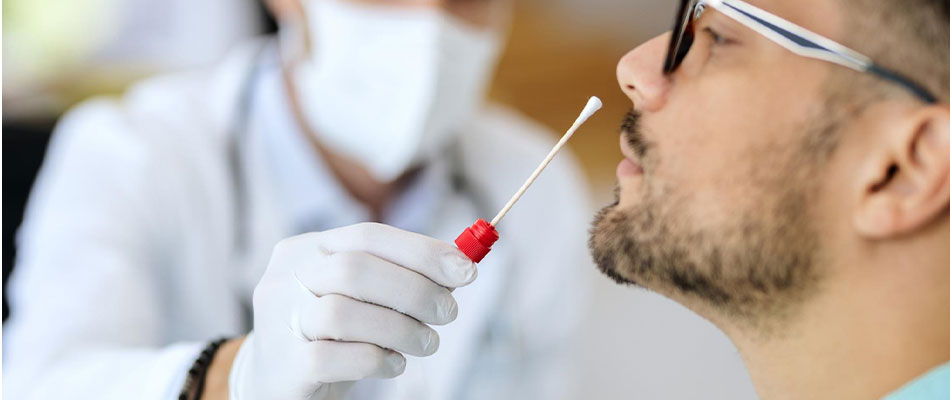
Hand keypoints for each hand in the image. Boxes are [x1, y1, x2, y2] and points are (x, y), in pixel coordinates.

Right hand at [228, 223, 477, 398]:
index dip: (421, 251)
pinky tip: (392, 364)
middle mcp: (285, 278)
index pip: (367, 236)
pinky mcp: (285, 365)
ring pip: (343, 314)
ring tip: (425, 342)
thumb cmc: (331, 334)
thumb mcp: (361, 296)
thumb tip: (459, 267)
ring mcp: (280, 321)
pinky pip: (335, 357)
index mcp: (306, 249)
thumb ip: (399, 277)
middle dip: (415, 290)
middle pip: (355, 269)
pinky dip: (375, 360)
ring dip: (400, 329)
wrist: (276, 382)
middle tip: (448, 312)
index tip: (466, 269)